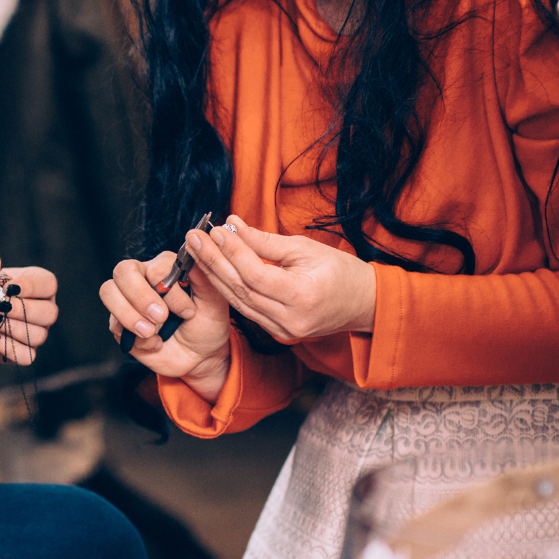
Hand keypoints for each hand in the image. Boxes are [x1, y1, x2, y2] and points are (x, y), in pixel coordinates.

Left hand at [0, 266, 58, 364]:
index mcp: (39, 285)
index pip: (49, 284)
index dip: (32, 286)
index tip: (8, 287)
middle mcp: (44, 309)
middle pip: (49, 313)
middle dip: (22, 309)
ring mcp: (37, 333)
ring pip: (39, 335)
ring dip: (12, 327)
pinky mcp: (24, 353)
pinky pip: (27, 356)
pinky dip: (9, 347)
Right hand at [100, 241, 232, 401]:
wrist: (200, 356)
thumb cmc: (207, 325)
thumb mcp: (214, 303)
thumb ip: (204, 276)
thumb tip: (194, 248)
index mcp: (166, 267)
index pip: (155, 268)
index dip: (169, 292)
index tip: (188, 312)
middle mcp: (143, 278)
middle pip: (123, 271)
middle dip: (140, 296)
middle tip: (159, 318)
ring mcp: (128, 300)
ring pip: (108, 292)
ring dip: (128, 315)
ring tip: (150, 333)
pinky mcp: (120, 322)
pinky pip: (113, 324)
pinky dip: (135, 338)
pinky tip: (155, 344)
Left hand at [186, 215, 375, 342]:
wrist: (364, 304)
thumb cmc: (341, 271)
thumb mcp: (306, 249)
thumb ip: (267, 242)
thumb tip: (233, 225)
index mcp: (302, 297)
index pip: (256, 273)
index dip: (233, 251)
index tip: (215, 229)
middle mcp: (290, 320)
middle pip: (241, 289)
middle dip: (214, 261)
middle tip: (194, 237)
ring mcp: (283, 330)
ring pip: (239, 302)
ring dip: (215, 275)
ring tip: (197, 250)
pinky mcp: (278, 333)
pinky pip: (246, 309)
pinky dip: (228, 289)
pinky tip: (213, 270)